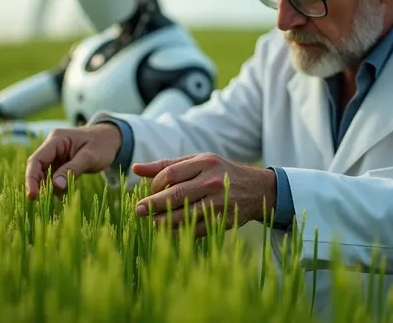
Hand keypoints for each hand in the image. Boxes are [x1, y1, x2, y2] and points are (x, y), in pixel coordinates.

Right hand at [24, 124, 121, 199]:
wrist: (111, 139)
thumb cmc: (102, 144)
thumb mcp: (90, 157)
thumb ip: (72, 170)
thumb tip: (55, 186)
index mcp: (57, 139)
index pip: (37, 159)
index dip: (31, 178)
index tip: (32, 195)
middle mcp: (52, 146)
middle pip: (37, 167)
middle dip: (38, 185)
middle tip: (42, 201)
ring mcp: (55, 155)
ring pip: (44, 174)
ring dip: (49, 187)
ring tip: (62, 196)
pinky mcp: (60, 163)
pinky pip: (53, 177)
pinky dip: (57, 187)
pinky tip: (64, 194)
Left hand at [131, 153, 276, 235]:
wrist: (257, 189)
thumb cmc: (219, 172)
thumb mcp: (197, 162)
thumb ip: (167, 165)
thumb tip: (136, 169)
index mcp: (204, 163)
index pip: (170, 174)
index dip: (155, 185)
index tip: (150, 192)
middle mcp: (211, 181)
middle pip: (175, 195)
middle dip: (153, 205)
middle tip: (138, 211)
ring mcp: (219, 202)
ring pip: (185, 215)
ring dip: (165, 221)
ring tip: (152, 223)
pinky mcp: (223, 220)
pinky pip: (196, 229)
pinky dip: (180, 232)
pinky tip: (169, 231)